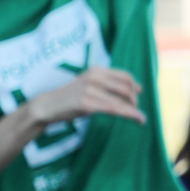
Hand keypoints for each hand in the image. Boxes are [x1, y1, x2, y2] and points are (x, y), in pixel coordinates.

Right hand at [26, 68, 145, 127]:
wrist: (48, 106)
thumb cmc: (72, 97)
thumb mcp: (91, 86)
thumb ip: (111, 85)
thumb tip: (138, 88)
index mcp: (97, 71)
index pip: (125, 77)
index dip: (135, 87)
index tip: (139, 96)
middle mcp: (94, 77)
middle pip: (126, 88)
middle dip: (135, 101)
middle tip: (136, 111)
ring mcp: (89, 90)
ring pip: (120, 101)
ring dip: (134, 111)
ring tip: (142, 119)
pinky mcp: (86, 103)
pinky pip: (112, 109)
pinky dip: (128, 115)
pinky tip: (137, 119)